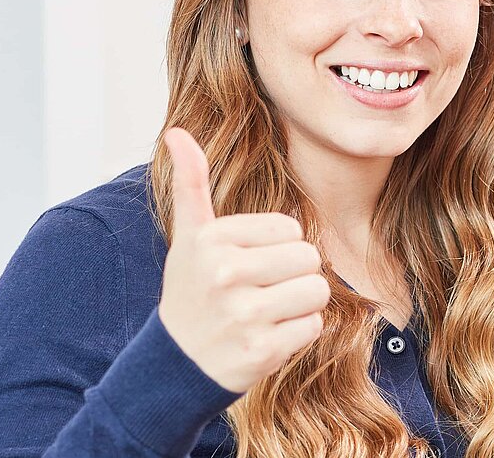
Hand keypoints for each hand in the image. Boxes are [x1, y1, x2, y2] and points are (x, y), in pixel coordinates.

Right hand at [158, 128, 331, 392]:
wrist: (177, 362)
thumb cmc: (193, 290)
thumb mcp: (188, 237)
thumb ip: (191, 184)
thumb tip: (176, 131)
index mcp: (212, 239)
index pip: (291, 228)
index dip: (278, 247)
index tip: (247, 264)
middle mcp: (224, 274)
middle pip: (309, 258)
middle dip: (293, 275)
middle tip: (260, 291)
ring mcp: (243, 314)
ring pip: (317, 291)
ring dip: (300, 304)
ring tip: (267, 312)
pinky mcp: (262, 350)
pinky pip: (314, 327)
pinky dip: (298, 334)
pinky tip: (266, 336)